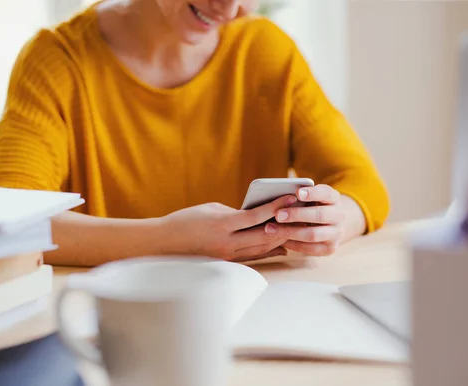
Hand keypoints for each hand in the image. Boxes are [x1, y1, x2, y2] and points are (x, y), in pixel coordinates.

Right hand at [162, 195, 297, 260]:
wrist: (165, 243)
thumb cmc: (187, 220)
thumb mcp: (212, 209)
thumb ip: (236, 213)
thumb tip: (257, 216)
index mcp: (223, 225)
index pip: (257, 216)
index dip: (276, 207)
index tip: (291, 197)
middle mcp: (227, 244)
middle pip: (265, 237)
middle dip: (285, 226)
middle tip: (302, 216)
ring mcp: (228, 256)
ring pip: (262, 250)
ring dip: (280, 241)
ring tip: (296, 230)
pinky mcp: (227, 263)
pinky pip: (253, 257)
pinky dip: (268, 252)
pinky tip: (281, 247)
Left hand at [274, 185, 350, 255]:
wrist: (332, 223)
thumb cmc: (314, 205)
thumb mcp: (312, 196)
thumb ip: (301, 194)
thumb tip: (280, 194)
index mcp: (334, 198)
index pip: (326, 194)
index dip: (312, 193)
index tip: (297, 193)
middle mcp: (339, 216)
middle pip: (319, 215)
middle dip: (297, 215)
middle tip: (278, 215)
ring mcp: (336, 233)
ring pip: (313, 234)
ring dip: (290, 232)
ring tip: (271, 229)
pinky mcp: (329, 248)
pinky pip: (309, 248)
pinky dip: (293, 244)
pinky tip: (279, 240)